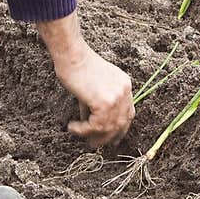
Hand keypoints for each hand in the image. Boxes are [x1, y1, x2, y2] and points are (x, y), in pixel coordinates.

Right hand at [36, 13, 134, 148]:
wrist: (71, 54)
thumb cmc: (76, 66)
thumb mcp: (92, 86)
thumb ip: (96, 103)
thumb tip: (91, 124)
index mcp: (124, 84)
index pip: (127, 113)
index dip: (118, 128)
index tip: (109, 137)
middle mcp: (124, 91)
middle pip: (121, 123)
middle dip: (108, 137)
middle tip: (94, 144)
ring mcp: (117, 97)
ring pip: (108, 128)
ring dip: (92, 135)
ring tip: (78, 134)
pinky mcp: (105, 103)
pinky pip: (95, 126)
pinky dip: (82, 130)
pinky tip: (72, 127)